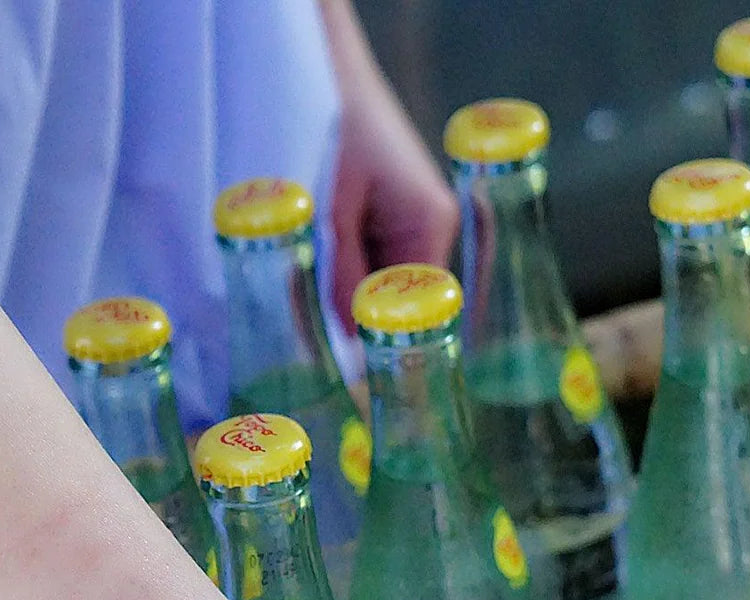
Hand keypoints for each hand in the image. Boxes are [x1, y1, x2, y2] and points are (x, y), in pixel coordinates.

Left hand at [319, 0, 458, 329]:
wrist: (332, 69)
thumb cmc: (335, 125)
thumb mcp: (330, 207)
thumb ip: (340, 274)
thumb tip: (348, 345)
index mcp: (431, 225)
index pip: (421, 311)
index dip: (390, 347)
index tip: (360, 380)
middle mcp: (435, 229)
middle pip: (405, 304)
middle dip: (368, 326)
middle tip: (326, 358)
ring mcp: (418, 224)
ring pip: (387, 288)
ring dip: (353, 299)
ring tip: (314, 316)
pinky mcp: (396, 219)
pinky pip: (375, 264)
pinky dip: (349, 275)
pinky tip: (320, 276)